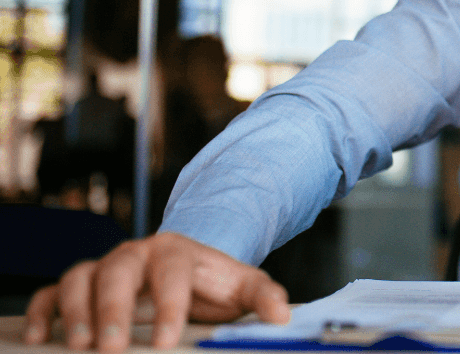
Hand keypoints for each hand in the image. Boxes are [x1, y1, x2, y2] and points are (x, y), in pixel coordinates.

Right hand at [23, 232, 289, 351]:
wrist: (189, 270)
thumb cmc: (213, 283)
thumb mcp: (243, 286)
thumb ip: (264, 297)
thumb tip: (283, 315)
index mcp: (177, 251)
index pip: (170, 273)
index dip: (167, 305)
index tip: (164, 341)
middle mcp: (136, 255)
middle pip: (117, 272)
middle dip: (111, 310)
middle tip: (110, 348)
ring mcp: (105, 268)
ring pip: (80, 278)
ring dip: (76, 311)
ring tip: (79, 346)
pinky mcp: (82, 286)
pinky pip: (52, 293)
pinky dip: (43, 311)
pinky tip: (41, 336)